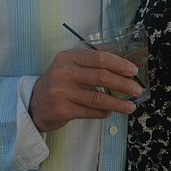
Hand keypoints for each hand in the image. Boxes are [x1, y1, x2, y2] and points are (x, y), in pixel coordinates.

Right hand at [28, 47, 142, 131]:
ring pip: (98, 98)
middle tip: (137, 89)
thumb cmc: (58, 82)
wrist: (33, 104)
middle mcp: (63, 73)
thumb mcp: (69, 65)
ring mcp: (62, 92)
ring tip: (131, 106)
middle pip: (101, 77)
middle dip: (123, 83)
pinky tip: (111, 112)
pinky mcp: (62, 110)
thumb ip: (91, 60)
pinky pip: (90, 111)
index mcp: (67, 57)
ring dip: (118, 103)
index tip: (133, 70)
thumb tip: (121, 60)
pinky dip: (104, 112)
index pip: (98, 57)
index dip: (119, 64)